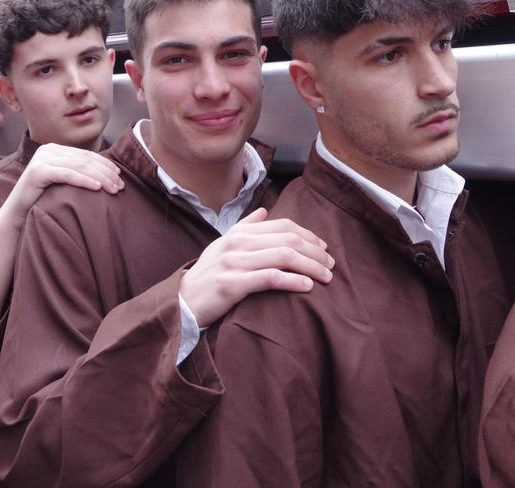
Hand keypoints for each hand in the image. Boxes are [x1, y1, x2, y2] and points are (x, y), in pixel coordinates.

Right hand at [0, 144, 122, 231]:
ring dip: (100, 178)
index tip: (120, 176)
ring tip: (113, 189)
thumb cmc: (42, 200)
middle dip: (106, 172)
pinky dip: (85, 181)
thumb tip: (106, 174)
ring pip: (79, 166)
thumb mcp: (61, 182)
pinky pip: (68, 174)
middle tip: (120, 185)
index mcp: (54, 149)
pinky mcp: (38, 171)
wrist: (17, 214)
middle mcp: (48, 150)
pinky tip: (97, 188)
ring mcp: (42, 158)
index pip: (86, 155)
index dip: (105, 165)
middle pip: (84, 160)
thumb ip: (76, 173)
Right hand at [179, 208, 334, 327]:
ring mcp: (234, 263)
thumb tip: (266, 211)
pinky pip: (270, 278)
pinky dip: (293, 280)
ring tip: (326, 276)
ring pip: (284, 256)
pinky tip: (308, 286)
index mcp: (239, 233)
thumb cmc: (207, 275)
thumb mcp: (222, 245)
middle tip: (332, 264)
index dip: (308, 235)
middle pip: (288, 239)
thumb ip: (244, 227)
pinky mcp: (233, 284)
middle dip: (315, 251)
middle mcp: (238, 243)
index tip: (324, 247)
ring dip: (311, 266)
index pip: (283, 225)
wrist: (182, 302)